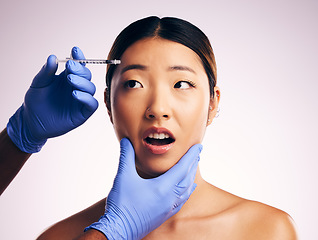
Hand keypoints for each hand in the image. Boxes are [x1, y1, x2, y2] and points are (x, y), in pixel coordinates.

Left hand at [7, 47, 97, 152]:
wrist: (31, 122)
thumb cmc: (35, 101)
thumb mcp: (38, 84)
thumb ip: (46, 72)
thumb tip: (53, 58)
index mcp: (68, 77)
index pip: (79, 65)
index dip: (79, 57)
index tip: (75, 50)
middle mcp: (77, 87)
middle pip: (87, 75)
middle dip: (80, 69)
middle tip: (70, 66)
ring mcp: (81, 100)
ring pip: (91, 88)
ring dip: (82, 82)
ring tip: (70, 80)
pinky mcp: (82, 113)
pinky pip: (91, 104)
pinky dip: (86, 98)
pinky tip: (74, 94)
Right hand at [85, 138, 201, 239]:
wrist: (119, 230)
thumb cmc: (121, 204)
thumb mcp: (123, 176)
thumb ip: (126, 156)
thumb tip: (126, 141)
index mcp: (163, 187)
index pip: (183, 168)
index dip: (191, 156)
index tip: (199, 146)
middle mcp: (170, 198)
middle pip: (187, 178)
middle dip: (193, 164)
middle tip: (197, 153)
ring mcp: (169, 208)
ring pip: (186, 190)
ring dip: (191, 177)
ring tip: (193, 167)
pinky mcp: (165, 214)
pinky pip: (182, 200)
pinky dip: (187, 191)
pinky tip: (187, 189)